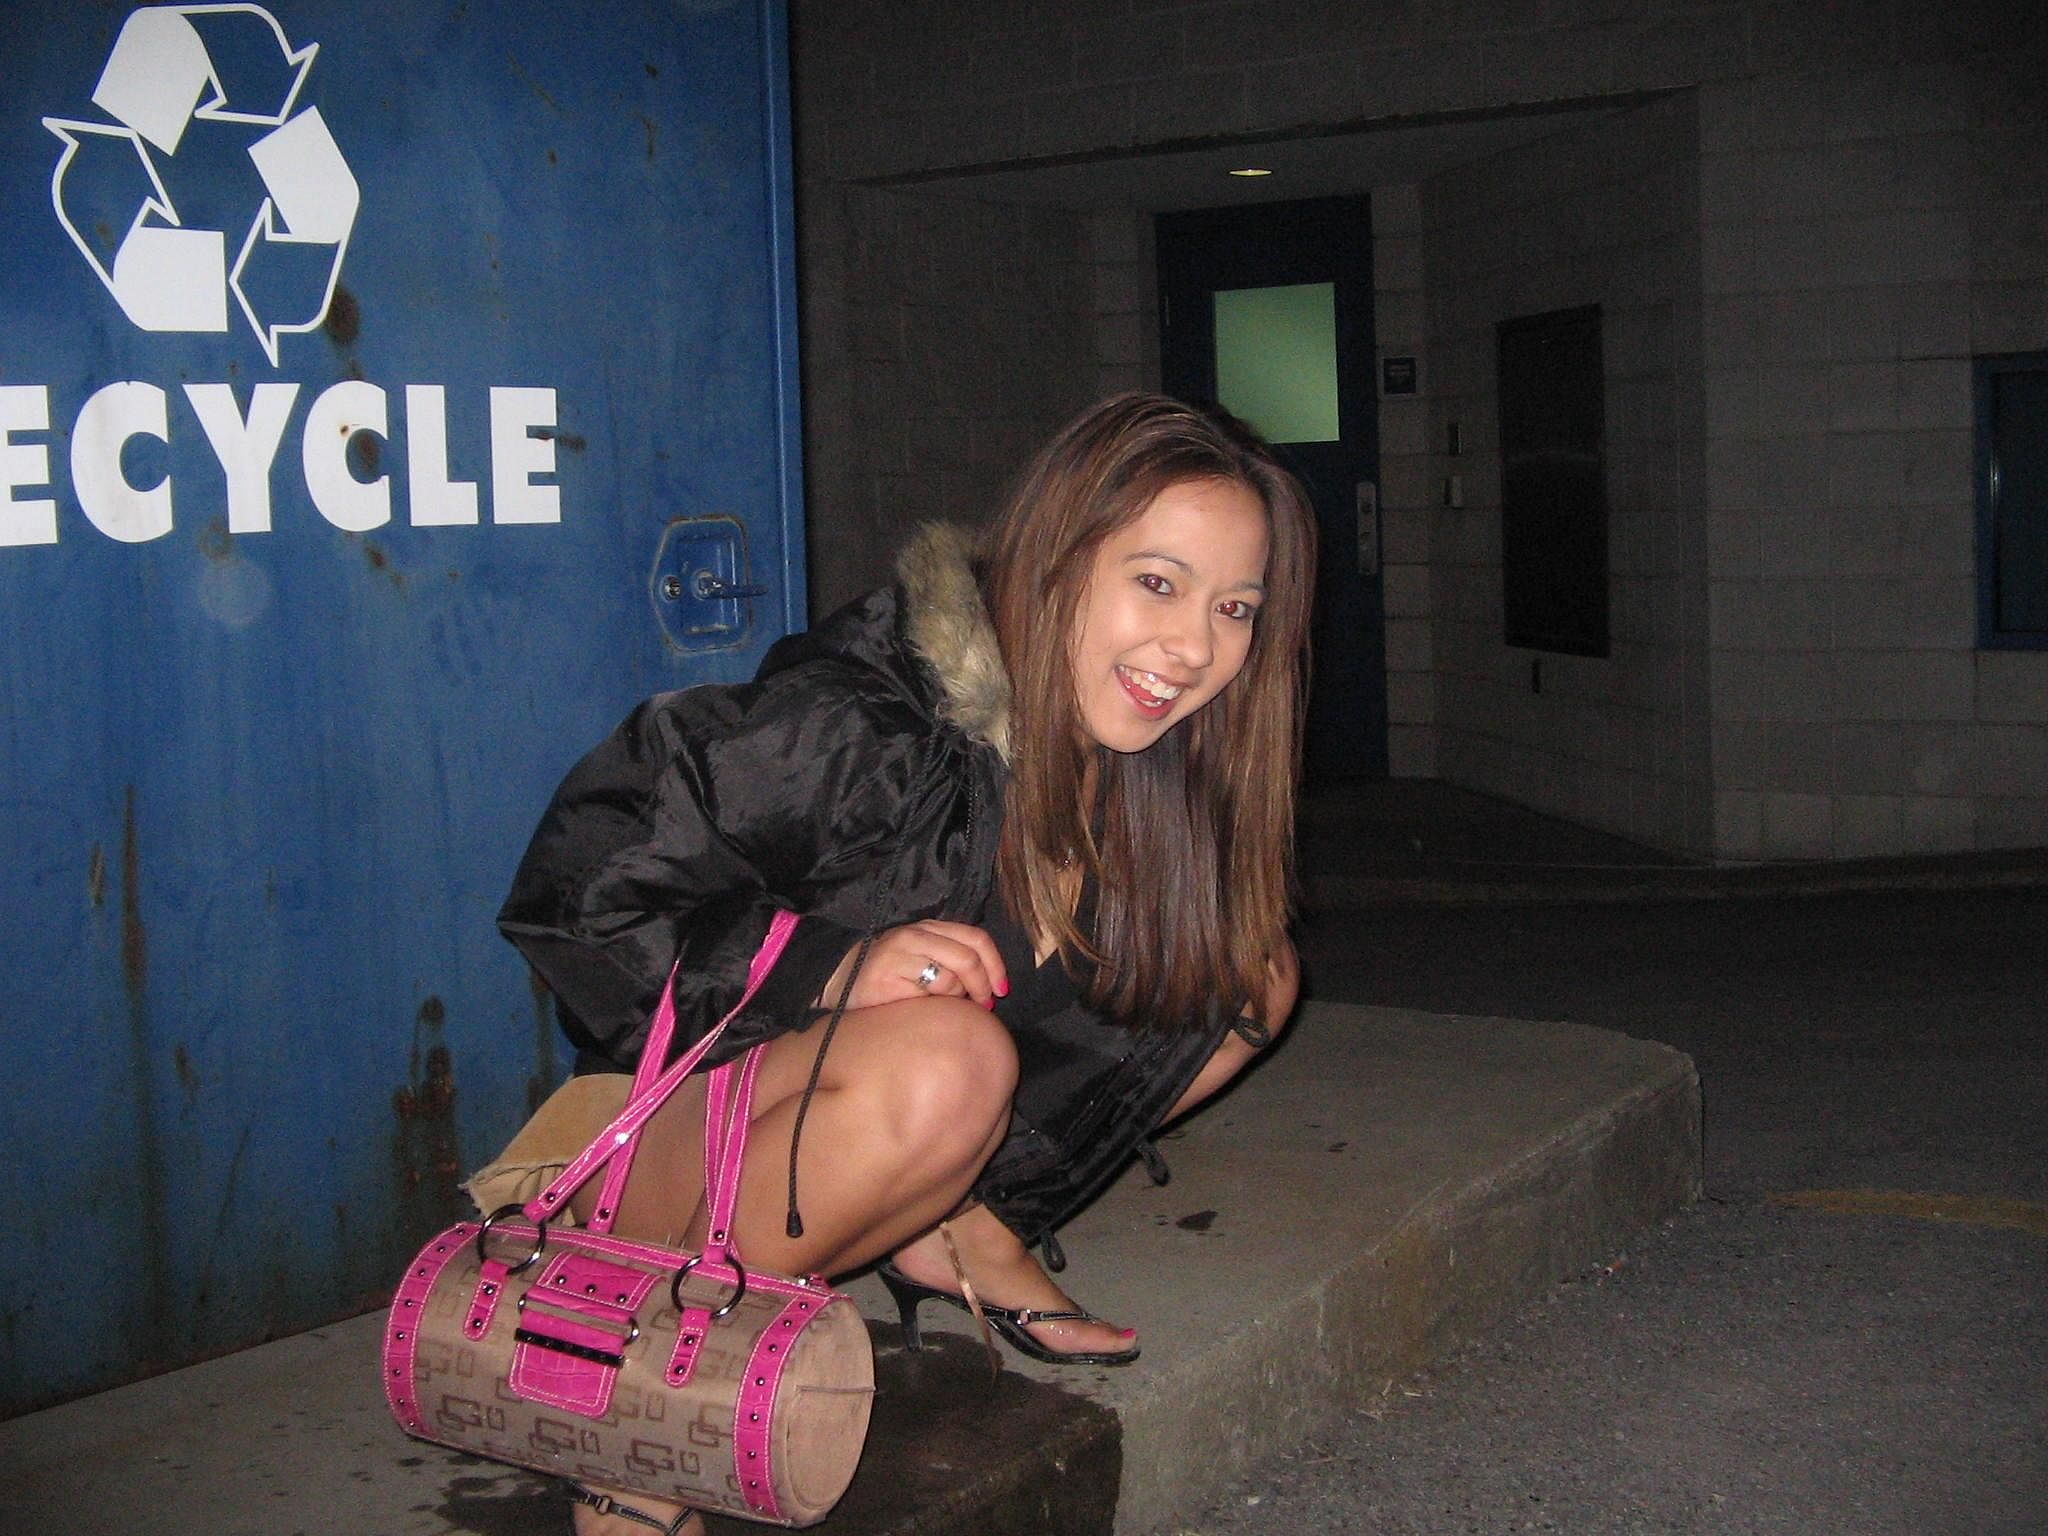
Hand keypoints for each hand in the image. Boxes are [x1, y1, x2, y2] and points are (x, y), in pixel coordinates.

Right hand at [818, 920, 1009, 1011]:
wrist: (838, 981)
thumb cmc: (888, 973)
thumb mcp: (921, 955)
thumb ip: (952, 960)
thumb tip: (992, 987)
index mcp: (929, 927)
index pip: (976, 938)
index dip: (995, 965)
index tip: (1001, 990)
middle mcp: (915, 935)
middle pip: (968, 958)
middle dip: (982, 986)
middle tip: (983, 1006)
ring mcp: (899, 955)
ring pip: (950, 979)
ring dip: (955, 999)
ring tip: (942, 1005)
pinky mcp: (887, 978)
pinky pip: (927, 996)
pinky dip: (933, 1007)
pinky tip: (921, 1010)